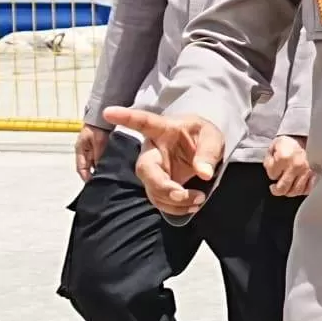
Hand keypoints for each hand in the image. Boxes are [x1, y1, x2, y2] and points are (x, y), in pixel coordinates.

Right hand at [72, 120, 111, 180]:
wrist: (102, 116)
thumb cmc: (97, 126)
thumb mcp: (99, 141)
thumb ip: (99, 154)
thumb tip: (99, 168)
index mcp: (80, 150)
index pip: (81, 169)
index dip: (86, 178)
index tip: (94, 184)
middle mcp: (84, 152)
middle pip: (88, 168)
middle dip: (94, 175)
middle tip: (103, 181)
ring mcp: (91, 150)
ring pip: (94, 164)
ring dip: (100, 169)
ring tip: (109, 175)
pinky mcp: (98, 149)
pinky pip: (100, 159)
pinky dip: (104, 163)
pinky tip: (112, 166)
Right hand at [102, 105, 223, 215]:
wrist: (202, 151)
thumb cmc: (202, 137)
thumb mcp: (212, 137)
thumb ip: (208, 152)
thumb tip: (204, 173)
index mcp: (163, 129)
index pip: (143, 121)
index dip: (125, 117)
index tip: (108, 112)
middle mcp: (152, 151)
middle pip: (144, 169)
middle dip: (162, 186)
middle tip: (182, 194)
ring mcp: (153, 170)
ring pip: (152, 190)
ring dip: (174, 201)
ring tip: (199, 199)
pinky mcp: (157, 186)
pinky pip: (159, 201)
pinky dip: (176, 208)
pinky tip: (192, 205)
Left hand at [264, 135, 312, 198]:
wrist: (303, 138)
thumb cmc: (287, 144)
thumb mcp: (273, 148)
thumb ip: (268, 161)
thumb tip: (271, 174)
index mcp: (284, 158)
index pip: (272, 176)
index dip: (271, 173)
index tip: (274, 169)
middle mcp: (296, 166)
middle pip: (283, 189)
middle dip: (276, 189)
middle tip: (274, 187)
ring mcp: (306, 171)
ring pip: (295, 192)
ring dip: (289, 191)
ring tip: (286, 186)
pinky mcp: (314, 174)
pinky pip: (308, 189)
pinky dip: (301, 190)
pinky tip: (297, 186)